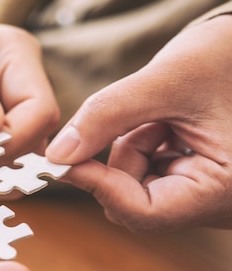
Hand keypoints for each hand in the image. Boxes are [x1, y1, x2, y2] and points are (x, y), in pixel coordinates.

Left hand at [46, 15, 231, 231]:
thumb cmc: (224, 58)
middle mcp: (221, 204)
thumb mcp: (163, 82)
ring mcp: (210, 197)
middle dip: (123, 159)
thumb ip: (106, 117)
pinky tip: (167, 123)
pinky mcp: (200, 184)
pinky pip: (151, 177)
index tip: (65, 158)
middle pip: (135, 202)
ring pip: (136, 189)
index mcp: (225, 188)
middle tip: (141, 117)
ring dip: (134, 148)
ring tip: (164, 114)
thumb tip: (57, 156)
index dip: (98, 185)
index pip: (144, 212)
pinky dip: (144, 149)